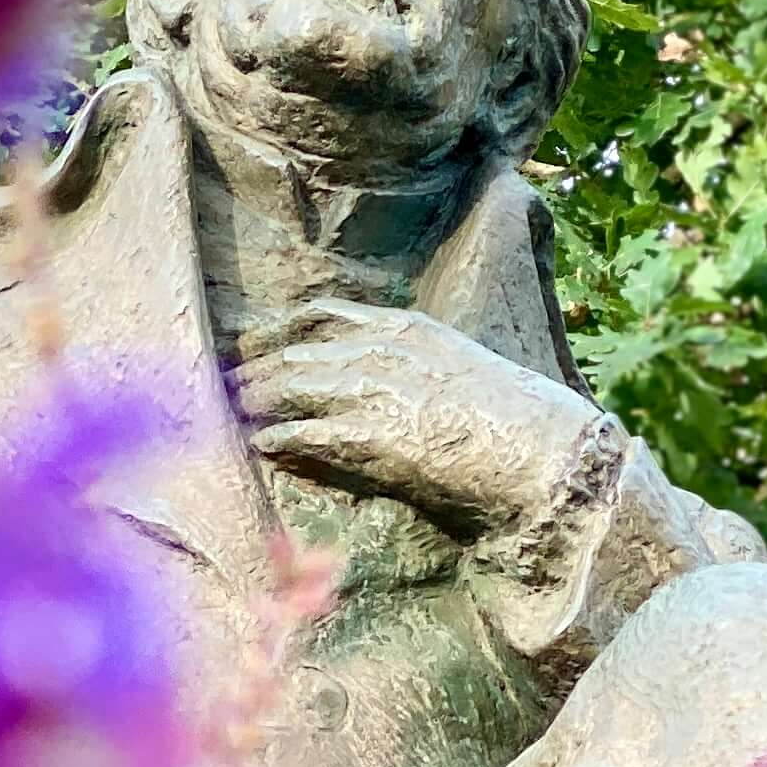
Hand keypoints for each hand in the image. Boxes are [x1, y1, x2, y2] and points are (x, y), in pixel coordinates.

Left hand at [232, 294, 602, 538]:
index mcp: (407, 329)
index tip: (252, 341)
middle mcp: (385, 352)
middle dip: (255, 368)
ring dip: (256, 401)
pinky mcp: (374, 436)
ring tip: (229, 413)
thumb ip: (411, 368)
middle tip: (220, 383)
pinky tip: (261, 447)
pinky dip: (280, 439)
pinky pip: (308, 434)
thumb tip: (375, 386)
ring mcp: (378, 392)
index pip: (323, 315)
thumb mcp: (458, 372)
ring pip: (293, 387)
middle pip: (297, 353)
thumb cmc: (513, 421)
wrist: (545, 451)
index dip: (279, 330)